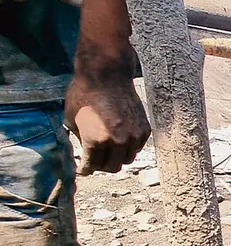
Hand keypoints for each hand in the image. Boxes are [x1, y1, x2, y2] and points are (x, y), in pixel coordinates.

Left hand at [64, 54, 149, 175]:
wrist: (107, 75)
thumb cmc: (85, 94)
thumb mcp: (71, 119)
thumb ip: (80, 139)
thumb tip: (85, 152)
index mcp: (96, 141)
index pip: (92, 166)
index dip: (85, 169)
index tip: (84, 170)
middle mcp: (117, 142)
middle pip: (112, 168)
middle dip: (102, 165)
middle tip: (97, 160)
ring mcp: (133, 136)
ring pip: (127, 159)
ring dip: (117, 157)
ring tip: (110, 150)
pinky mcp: (144, 130)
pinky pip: (137, 147)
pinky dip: (129, 147)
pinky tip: (120, 138)